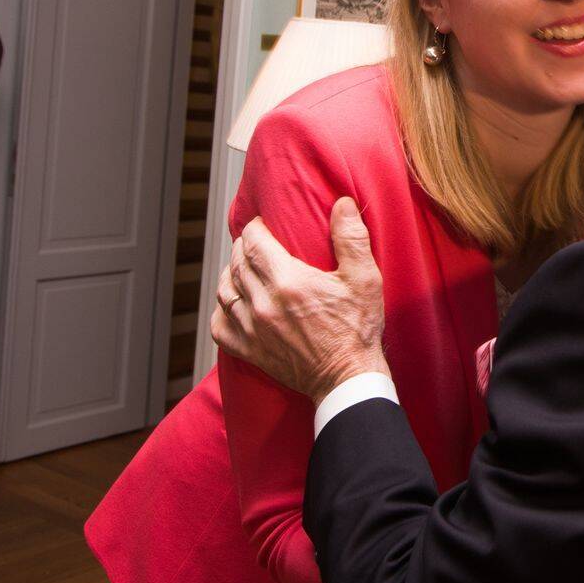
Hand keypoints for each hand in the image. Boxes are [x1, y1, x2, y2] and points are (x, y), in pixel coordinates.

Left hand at [211, 197, 388, 399]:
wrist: (347, 378)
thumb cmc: (358, 330)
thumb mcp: (365, 279)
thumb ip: (351, 238)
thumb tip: (342, 204)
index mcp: (289, 282)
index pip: (254, 242)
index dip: (255, 228)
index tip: (263, 224)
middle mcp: (264, 304)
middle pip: (237, 263)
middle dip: (243, 247)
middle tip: (256, 243)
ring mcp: (252, 329)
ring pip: (224, 290)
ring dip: (230, 273)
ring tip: (243, 267)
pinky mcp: (249, 350)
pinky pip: (219, 325)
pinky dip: (221, 310)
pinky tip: (233, 302)